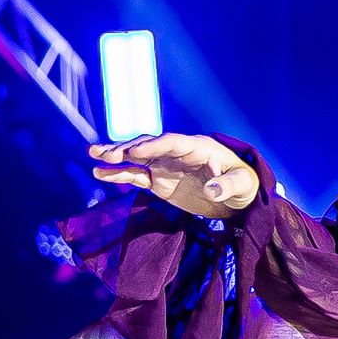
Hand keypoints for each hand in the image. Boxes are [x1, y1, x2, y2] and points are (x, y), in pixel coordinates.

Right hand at [88, 133, 259, 219]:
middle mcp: (177, 152)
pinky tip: (99, 173)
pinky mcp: (159, 181)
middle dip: (127, 148)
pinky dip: (118, 173)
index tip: (135, 151)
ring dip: (116, 156)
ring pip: (137, 157)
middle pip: (149, 145)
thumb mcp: (242, 185)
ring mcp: (166, 166)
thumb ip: (227, 186)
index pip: (172, 142)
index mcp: (198, 147)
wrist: (237, 196)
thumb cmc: (243, 185)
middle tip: (105, 153)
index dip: (154, 145)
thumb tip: (212, 190)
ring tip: (94, 155)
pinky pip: (136, 175)